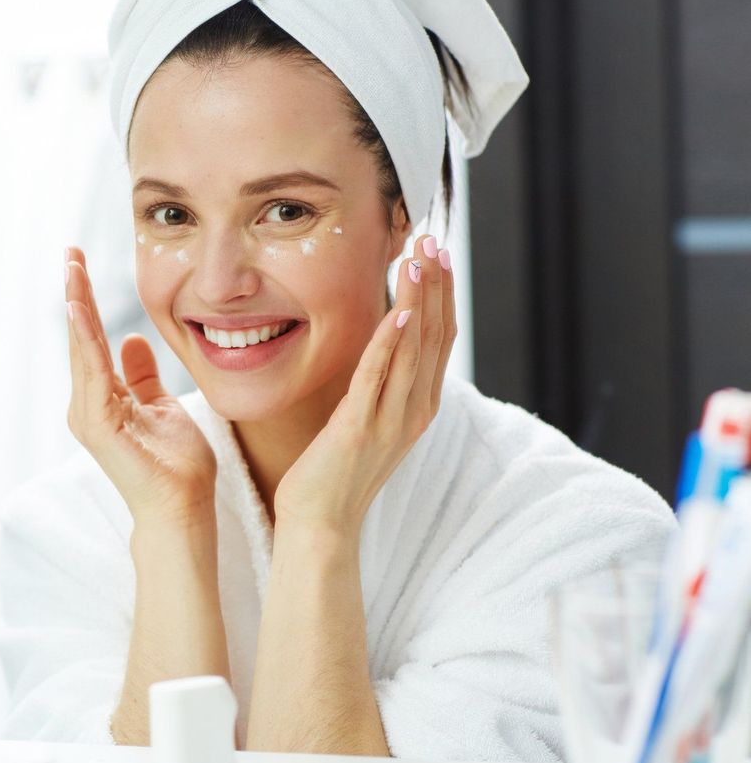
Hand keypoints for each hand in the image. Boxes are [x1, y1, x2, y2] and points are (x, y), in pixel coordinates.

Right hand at [64, 247, 215, 524]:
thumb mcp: (162, 407)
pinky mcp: (98, 424)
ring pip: (80, 349)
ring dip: (76, 306)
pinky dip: (86, 338)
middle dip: (75, 293)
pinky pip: (91, 371)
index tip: (81, 264)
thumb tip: (132, 340)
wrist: (183, 509)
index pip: (91, 341)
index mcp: (103, 400)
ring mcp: (89, 416)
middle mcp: (88, 406)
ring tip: (72, 268)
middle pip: (79, 339)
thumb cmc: (176, 467)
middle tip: (70, 252)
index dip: (86, 302)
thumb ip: (142, 376)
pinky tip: (80, 309)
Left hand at [274, 235, 455, 538]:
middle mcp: (413, 411)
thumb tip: (386, 340)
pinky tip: (397, 312)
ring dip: (417, 301)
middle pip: (434, 336)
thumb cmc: (337, 470)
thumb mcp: (369, 418)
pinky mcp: (359, 428)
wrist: (321, 523)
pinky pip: (378, 378)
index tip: (439, 253)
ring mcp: (389, 420)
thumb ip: (383, 383)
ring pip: (412, 350)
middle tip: (433, 239)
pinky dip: (389, 344)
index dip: (442, 294)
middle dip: (435, 285)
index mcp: (419, 406)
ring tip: (419, 258)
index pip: (440, 338)